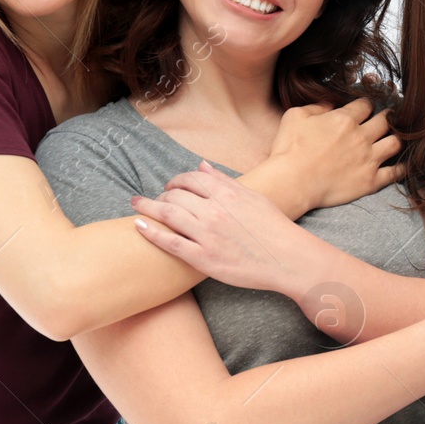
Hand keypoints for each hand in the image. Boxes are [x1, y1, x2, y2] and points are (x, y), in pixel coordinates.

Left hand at [131, 161, 325, 293]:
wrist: (287, 258)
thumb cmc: (274, 227)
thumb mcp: (252, 197)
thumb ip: (224, 181)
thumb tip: (202, 165)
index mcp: (227, 194)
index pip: (191, 178)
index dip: (177, 180)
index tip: (171, 185)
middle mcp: (214, 211)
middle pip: (176, 195)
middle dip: (162, 194)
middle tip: (154, 198)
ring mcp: (207, 235)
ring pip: (168, 214)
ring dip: (148, 207)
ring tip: (137, 205)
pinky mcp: (203, 258)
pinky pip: (170, 242)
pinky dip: (152, 232)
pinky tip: (140, 225)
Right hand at [270, 98, 403, 209]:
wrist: (291, 182)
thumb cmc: (289, 149)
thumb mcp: (295, 116)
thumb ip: (316, 106)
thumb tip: (330, 104)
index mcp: (344, 119)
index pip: (366, 105)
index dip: (367, 104)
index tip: (366, 107)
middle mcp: (361, 137)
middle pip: (385, 121)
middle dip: (387, 118)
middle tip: (387, 120)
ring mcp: (368, 159)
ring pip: (395, 143)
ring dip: (396, 139)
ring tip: (394, 139)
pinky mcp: (370, 181)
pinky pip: (395, 173)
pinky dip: (401, 168)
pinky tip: (402, 166)